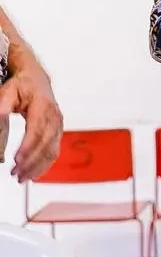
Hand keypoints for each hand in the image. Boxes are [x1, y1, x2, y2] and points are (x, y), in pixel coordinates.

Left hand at [0, 68, 63, 182]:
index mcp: (43, 106)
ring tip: (23, 178)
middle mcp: (54, 117)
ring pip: (51, 150)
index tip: (16, 161)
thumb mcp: (6, 94)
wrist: (36, 78)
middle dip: (31, 162)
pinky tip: (35, 173)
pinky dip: (45, 164)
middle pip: (45, 144)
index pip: (37, 131)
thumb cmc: (21, 86)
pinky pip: (54, 150)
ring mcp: (59, 124)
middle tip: (16, 174)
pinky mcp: (58, 131)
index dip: (27, 147)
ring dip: (38, 166)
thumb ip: (1, 113)